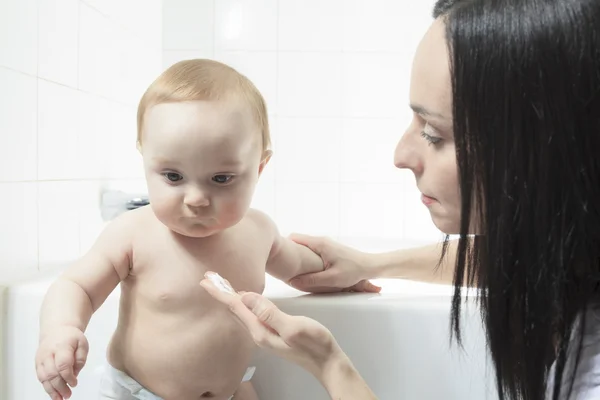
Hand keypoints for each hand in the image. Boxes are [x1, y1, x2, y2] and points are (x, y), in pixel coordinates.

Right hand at [35, 326, 88, 399]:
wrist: (56, 330)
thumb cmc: (71, 337)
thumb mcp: (82, 344)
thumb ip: (81, 359)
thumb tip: (74, 374)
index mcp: (62, 346)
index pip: (63, 364)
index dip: (68, 377)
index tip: (74, 383)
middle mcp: (48, 353)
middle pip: (52, 373)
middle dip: (60, 386)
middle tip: (68, 394)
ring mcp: (41, 359)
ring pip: (44, 378)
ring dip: (52, 390)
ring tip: (60, 399)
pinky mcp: (37, 364)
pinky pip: (41, 378)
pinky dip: (47, 387)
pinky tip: (54, 394)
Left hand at [200, 273, 347, 380]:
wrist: (326, 362)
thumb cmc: (314, 345)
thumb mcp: (292, 326)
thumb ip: (269, 312)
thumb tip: (247, 297)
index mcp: (260, 330)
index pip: (235, 306)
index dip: (220, 292)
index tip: (207, 279)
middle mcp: (259, 332)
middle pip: (234, 309)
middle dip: (221, 293)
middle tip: (208, 278)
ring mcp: (265, 333)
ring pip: (241, 312)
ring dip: (230, 297)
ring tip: (222, 285)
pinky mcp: (272, 331)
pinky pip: (251, 315)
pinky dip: (243, 303)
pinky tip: (245, 299)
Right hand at [288, 234, 380, 292]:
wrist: (369, 265)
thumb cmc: (353, 270)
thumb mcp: (332, 279)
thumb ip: (312, 280)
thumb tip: (293, 281)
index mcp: (320, 243)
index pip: (294, 237)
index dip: (283, 246)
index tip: (277, 257)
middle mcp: (321, 240)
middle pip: (297, 241)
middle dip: (288, 252)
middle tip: (281, 265)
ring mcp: (324, 244)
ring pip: (303, 247)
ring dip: (297, 256)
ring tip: (290, 269)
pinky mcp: (327, 249)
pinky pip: (310, 250)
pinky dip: (304, 258)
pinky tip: (304, 270)